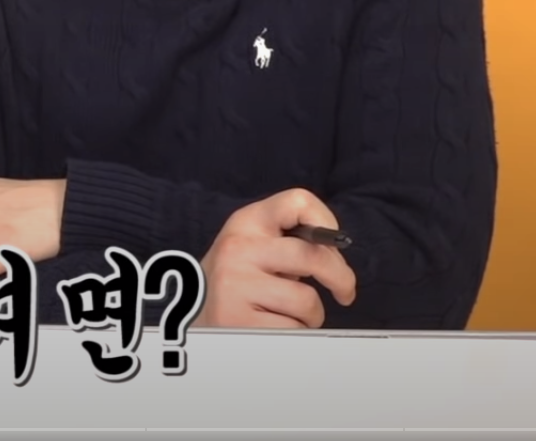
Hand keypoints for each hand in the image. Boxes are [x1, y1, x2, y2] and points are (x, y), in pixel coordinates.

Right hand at [195, 188, 357, 328]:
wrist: (191, 310)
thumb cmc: (238, 278)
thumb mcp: (255, 245)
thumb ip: (290, 240)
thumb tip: (336, 251)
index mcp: (247, 222)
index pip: (298, 201)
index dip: (327, 222)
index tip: (334, 245)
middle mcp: (238, 248)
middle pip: (314, 256)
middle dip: (341, 278)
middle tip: (344, 292)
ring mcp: (234, 284)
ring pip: (306, 300)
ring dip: (311, 314)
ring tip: (290, 313)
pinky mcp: (236, 319)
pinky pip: (292, 329)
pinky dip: (294, 333)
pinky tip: (275, 327)